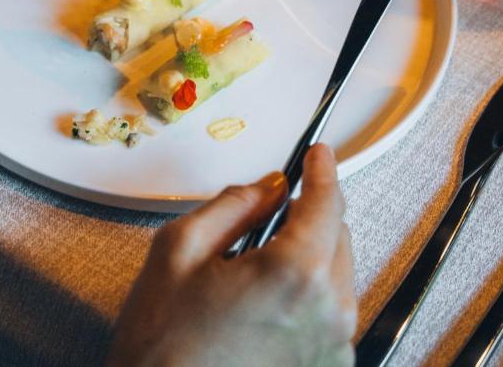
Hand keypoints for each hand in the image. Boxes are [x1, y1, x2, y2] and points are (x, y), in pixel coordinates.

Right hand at [108, 144, 355, 366]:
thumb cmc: (163, 345)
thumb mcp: (179, 250)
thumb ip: (231, 206)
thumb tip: (266, 189)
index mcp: (293, 274)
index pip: (325, 203)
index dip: (321, 170)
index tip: (318, 156)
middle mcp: (327, 313)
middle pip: (339, 238)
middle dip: (309, 219)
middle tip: (265, 220)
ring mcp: (331, 347)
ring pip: (337, 277)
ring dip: (309, 259)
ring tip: (253, 274)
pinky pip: (331, 315)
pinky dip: (308, 298)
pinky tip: (263, 307)